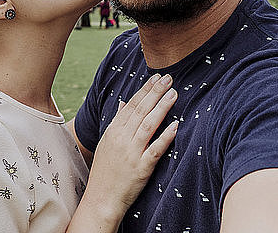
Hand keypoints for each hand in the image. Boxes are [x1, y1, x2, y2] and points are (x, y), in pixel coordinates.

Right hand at [83, 74, 177, 221]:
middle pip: (141, 110)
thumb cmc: (105, 170)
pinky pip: (155, 150)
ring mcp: (131, 153)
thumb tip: (123, 102)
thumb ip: (116, 121)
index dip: (145, 90)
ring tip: (173, 94)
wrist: (101, 199)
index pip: (132, 105)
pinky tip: (176, 126)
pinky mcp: (141, 168)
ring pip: (148, 125)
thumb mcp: (106, 142)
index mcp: (114, 130)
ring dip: (162, 108)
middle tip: (168, 78)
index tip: (156, 78)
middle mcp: (122, 138)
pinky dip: (165, 137)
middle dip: (155, 92)